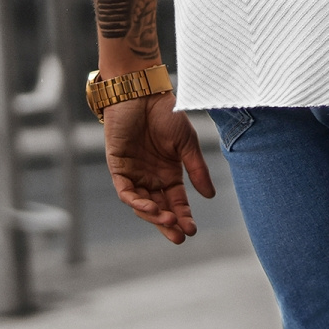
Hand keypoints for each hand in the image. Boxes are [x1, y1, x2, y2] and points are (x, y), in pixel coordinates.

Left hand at [102, 93, 215, 243]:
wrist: (142, 91)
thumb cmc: (165, 112)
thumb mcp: (187, 144)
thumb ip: (196, 170)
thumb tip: (210, 196)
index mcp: (169, 174)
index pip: (176, 202)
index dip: (184, 216)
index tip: (192, 230)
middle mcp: (151, 178)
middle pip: (159, 208)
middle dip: (168, 224)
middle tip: (180, 237)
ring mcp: (134, 173)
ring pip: (142, 204)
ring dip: (154, 215)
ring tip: (168, 221)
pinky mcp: (118, 167)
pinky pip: (126, 191)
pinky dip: (137, 202)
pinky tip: (150, 208)